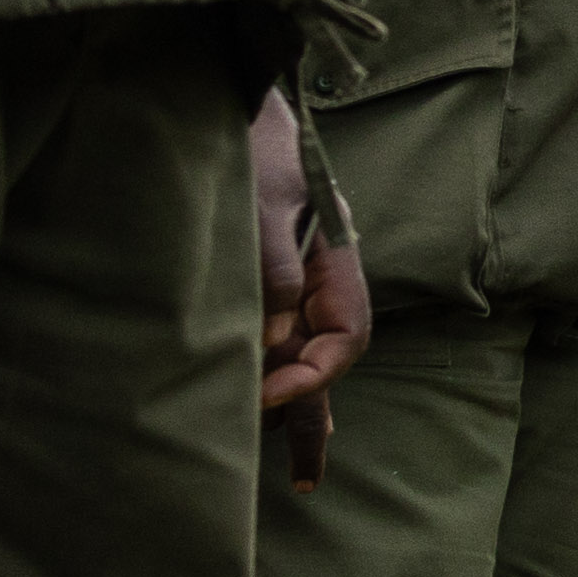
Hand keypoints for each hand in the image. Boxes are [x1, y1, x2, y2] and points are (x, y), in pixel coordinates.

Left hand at [250, 89, 368, 489]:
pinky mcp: (263, 277)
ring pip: (306, 355)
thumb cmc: (253, 143)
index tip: (267, 388)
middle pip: (331, 358)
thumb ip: (272, 268)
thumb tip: (272, 339)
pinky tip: (261, 409)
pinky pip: (276, 339)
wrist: (232, 99)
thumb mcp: (265, 202)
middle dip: (315, 414)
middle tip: (303, 477)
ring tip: (299, 472)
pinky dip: (273, 378)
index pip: (345, 336)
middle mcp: (321, 277)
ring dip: (296, 407)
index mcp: (336, 260)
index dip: (312, 374)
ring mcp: (296, 279)